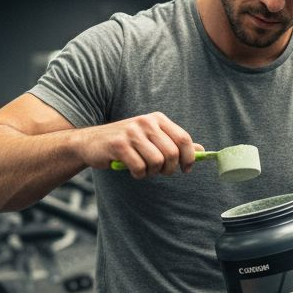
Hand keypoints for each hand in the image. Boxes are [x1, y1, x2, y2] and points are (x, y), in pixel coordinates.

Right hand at [76, 112, 198, 178]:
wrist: (91, 142)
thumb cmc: (125, 143)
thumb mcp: (151, 138)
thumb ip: (174, 143)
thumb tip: (202, 151)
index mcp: (157, 119)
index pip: (184, 139)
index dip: (189, 158)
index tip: (186, 169)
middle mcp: (146, 122)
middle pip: (172, 153)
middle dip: (169, 169)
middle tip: (160, 172)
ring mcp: (132, 132)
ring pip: (157, 162)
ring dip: (152, 172)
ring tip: (143, 169)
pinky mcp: (119, 145)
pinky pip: (140, 168)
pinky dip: (138, 174)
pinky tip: (132, 169)